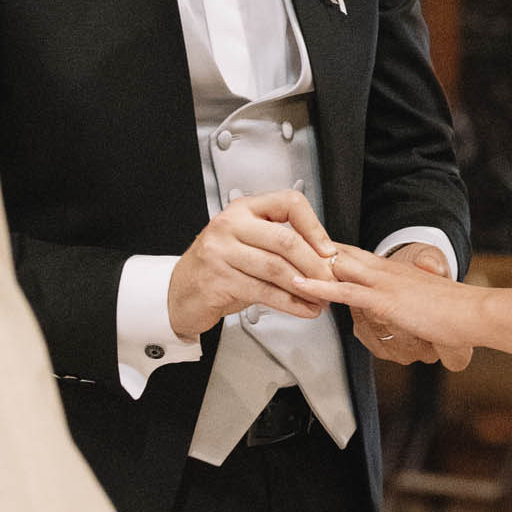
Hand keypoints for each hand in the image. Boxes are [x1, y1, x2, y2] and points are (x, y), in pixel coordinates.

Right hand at [168, 189, 338, 340]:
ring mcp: (221, 252)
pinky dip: (290, 303)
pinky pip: (264, 292)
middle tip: (331, 279)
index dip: (314, 226)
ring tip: (320, 298)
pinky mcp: (218, 280)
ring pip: (276, 268)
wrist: (180, 292)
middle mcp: (230, 225)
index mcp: (243, 209)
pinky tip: (303, 309)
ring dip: (305, 287)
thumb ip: (279, 244)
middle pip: (285, 240)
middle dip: (314, 264)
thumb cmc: (219, 268)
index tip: (328, 249)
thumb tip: (324, 256)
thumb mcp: (247, 244)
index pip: (288, 203)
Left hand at [296, 245, 477, 370]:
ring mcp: (383, 283)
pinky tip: (299, 286)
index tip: (306, 244)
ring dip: (308, 263)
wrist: (473, 312)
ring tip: (278, 257)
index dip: (329, 249)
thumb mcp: (425, 306)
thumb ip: (409, 307)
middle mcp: (385, 270)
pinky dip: (320, 287)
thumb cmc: (455, 312)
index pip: (354, 254)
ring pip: (338, 266)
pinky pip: (345, 291)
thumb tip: (405, 317)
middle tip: (281, 239)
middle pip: (340, 252)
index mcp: (393, 270)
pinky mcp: (384, 300)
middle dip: (310, 248)